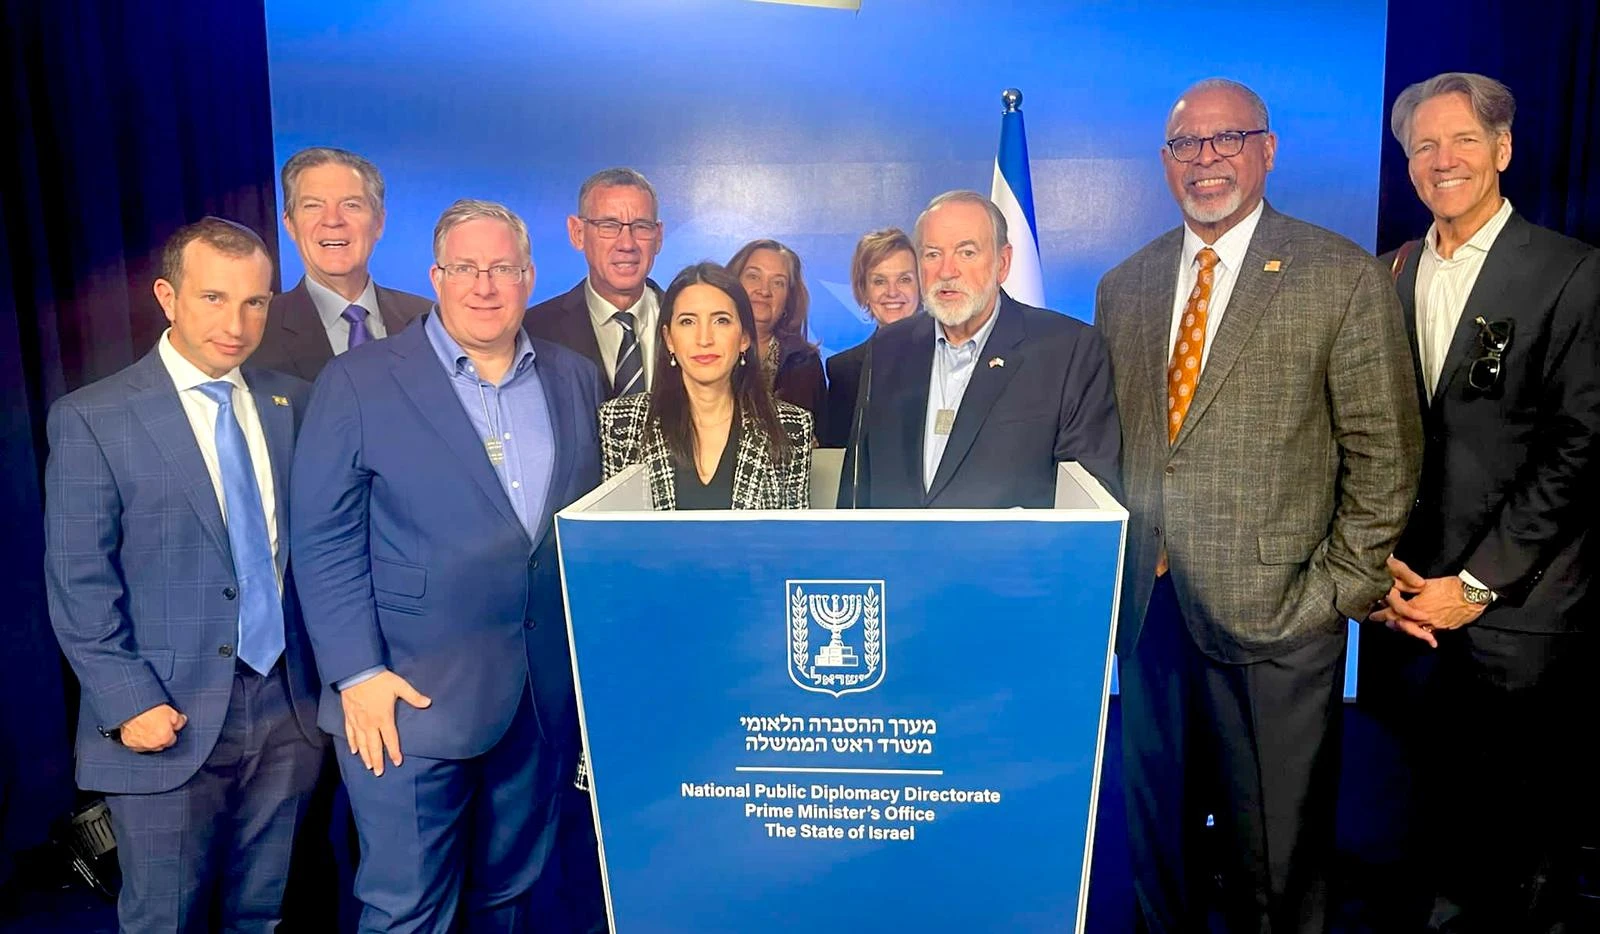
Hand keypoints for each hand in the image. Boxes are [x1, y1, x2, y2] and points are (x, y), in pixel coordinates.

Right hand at [119, 704, 186, 751]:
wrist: (131, 706)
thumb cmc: (149, 708)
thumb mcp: (171, 711)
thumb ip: (179, 720)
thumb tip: (182, 722)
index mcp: (164, 738)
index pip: (172, 740)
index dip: (170, 733)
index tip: (168, 728)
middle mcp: (152, 744)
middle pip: (160, 745)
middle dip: (161, 737)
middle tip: (158, 726)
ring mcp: (139, 745)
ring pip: (148, 746)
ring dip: (150, 740)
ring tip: (148, 727)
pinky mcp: (128, 743)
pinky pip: (136, 744)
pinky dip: (138, 740)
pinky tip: (139, 731)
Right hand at [339, 670, 431, 775]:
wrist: (356, 672)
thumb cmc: (379, 680)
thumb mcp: (400, 686)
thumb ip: (414, 696)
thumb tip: (428, 702)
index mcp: (384, 718)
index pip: (390, 739)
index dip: (394, 752)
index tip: (397, 763)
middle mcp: (370, 724)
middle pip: (374, 746)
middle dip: (377, 760)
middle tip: (379, 773)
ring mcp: (358, 721)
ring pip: (361, 743)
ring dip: (365, 755)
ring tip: (368, 766)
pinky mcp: (348, 717)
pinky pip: (350, 733)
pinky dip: (352, 743)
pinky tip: (353, 751)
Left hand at [1367, 556, 1484, 645]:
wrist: (1471, 595)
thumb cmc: (1449, 586)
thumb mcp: (1426, 584)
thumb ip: (1411, 587)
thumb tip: (1397, 585)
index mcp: (1416, 606)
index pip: (1395, 612)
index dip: (1383, 614)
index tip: (1373, 616)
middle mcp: (1423, 618)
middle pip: (1403, 625)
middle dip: (1393, 624)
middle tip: (1385, 623)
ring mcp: (1434, 625)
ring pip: (1415, 630)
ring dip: (1406, 629)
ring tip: (1398, 627)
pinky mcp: (1444, 628)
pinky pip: (1430, 633)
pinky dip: (1424, 634)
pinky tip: (1421, 635)